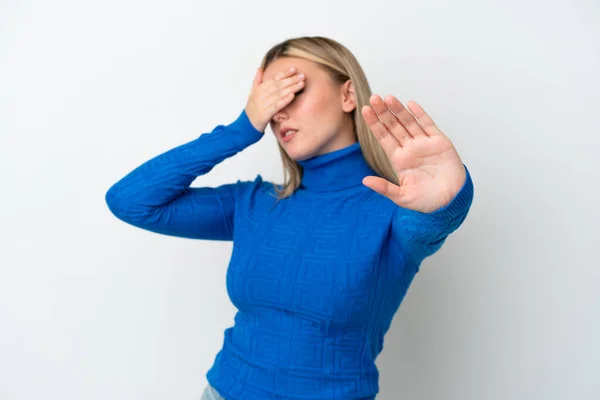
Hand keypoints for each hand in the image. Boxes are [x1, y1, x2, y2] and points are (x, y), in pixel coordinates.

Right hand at [245, 66, 305, 132]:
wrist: (247, 123)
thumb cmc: (252, 107)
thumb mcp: (253, 92)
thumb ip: (257, 80)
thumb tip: (260, 68)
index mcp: (260, 88)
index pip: (274, 78)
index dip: (284, 73)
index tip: (294, 69)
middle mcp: (262, 94)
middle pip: (279, 85)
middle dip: (291, 79)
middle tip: (302, 76)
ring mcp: (264, 103)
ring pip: (279, 94)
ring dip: (291, 88)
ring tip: (301, 84)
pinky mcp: (266, 113)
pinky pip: (277, 105)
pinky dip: (284, 100)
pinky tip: (292, 96)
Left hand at [361, 95, 465, 212]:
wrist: (450, 201)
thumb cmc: (426, 201)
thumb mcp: (402, 197)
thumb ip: (384, 188)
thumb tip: (365, 181)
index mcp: (399, 160)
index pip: (383, 138)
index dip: (375, 124)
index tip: (365, 111)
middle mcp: (409, 149)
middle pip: (393, 126)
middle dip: (383, 112)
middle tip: (373, 98)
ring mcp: (424, 144)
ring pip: (409, 122)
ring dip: (398, 110)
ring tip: (388, 98)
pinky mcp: (439, 142)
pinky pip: (428, 125)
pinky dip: (420, 115)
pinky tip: (411, 104)